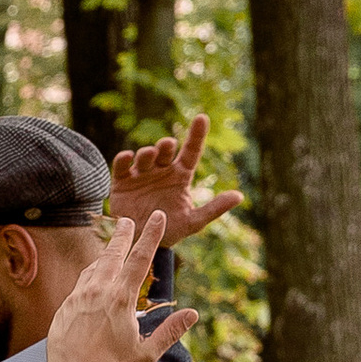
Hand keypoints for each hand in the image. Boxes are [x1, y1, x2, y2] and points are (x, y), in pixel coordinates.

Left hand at [47, 211, 199, 361]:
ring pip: (94, 266)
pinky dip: (91, 273)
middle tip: (127, 219)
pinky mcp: (66, 305)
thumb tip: (192, 314)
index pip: (140, 259)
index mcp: (121, 299)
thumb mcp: (147, 353)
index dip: (151, 235)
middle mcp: (98, 291)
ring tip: (114, 247)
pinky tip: (95, 275)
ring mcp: (79, 296)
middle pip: (113, 254)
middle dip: (123, 235)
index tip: (157, 217)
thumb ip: (170, 331)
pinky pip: (81, 282)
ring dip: (106, 254)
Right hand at [108, 112, 242, 249]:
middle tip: (167, 145)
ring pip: (145, 156)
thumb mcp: (194, 221)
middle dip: (166, 145)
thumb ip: (215, 208)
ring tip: (149, 155)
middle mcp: (161, 171)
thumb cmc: (170, 231)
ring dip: (147, 153)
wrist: (142, 244)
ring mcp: (141, 175)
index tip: (202, 118)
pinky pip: (121, 166)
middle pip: (165, 151)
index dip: (197, 134)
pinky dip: (123, 159)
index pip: (191, 151)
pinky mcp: (122, 182)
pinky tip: (127, 157)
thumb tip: (239, 196)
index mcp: (180, 176)